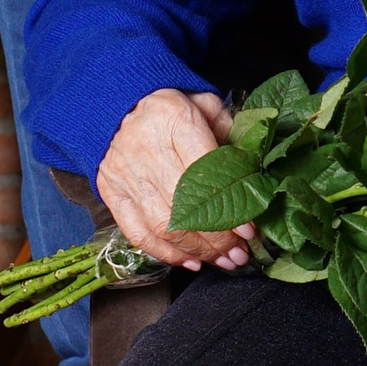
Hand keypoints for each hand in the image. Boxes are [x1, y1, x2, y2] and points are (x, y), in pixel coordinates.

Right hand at [95, 89, 255, 270]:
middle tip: (240, 254)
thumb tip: (253, 170)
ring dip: (197, 250)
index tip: (249, 230)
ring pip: (164, 225)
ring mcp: (126, 174)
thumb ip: (229, 132)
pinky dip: (165, 253)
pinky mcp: (112, 193)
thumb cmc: (169, 108)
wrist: (117, 105)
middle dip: (217, 238)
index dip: (229, 206)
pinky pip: (138, 232)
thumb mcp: (204, 104)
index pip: (206, 172)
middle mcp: (146, 148)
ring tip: (223, 261)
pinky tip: (190, 261)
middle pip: (186, 205)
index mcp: (174, 119)